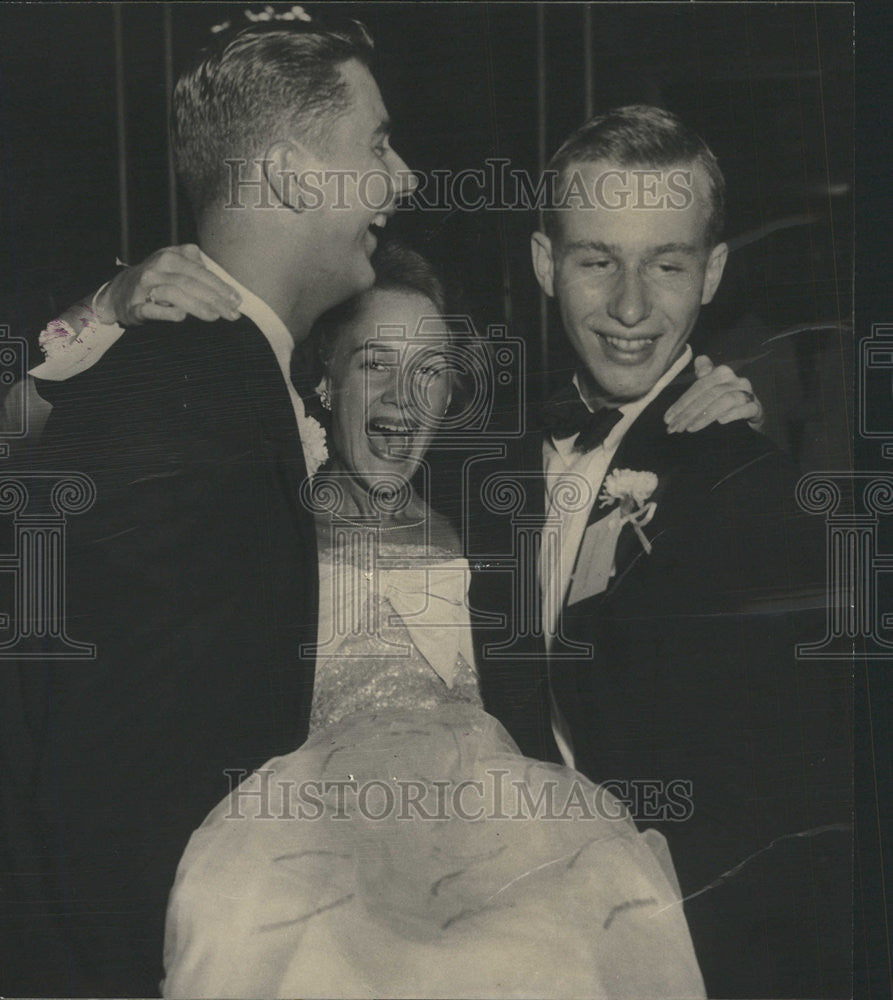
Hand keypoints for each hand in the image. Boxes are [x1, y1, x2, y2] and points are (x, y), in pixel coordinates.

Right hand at [95, 244, 240, 326]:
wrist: (119, 292)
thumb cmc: (158, 280)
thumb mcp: (176, 267)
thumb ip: (199, 271)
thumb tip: (228, 290)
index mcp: (171, 255)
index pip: (200, 271)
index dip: (221, 286)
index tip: (236, 300)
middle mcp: (157, 267)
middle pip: (190, 282)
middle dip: (215, 299)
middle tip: (232, 313)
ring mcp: (144, 286)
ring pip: (174, 293)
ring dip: (197, 306)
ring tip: (215, 316)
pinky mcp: (135, 306)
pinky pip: (151, 309)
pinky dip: (166, 312)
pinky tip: (181, 317)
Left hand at [664, 355, 763, 432]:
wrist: (750, 412)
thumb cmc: (725, 399)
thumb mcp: (712, 387)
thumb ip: (703, 375)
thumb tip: (699, 359)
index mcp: (722, 373)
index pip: (698, 386)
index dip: (681, 403)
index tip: (668, 419)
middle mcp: (735, 380)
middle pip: (709, 394)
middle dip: (689, 412)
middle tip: (676, 428)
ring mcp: (747, 393)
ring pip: (726, 400)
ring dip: (706, 415)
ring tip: (691, 428)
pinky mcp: (756, 407)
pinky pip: (746, 408)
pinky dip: (733, 414)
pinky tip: (720, 422)